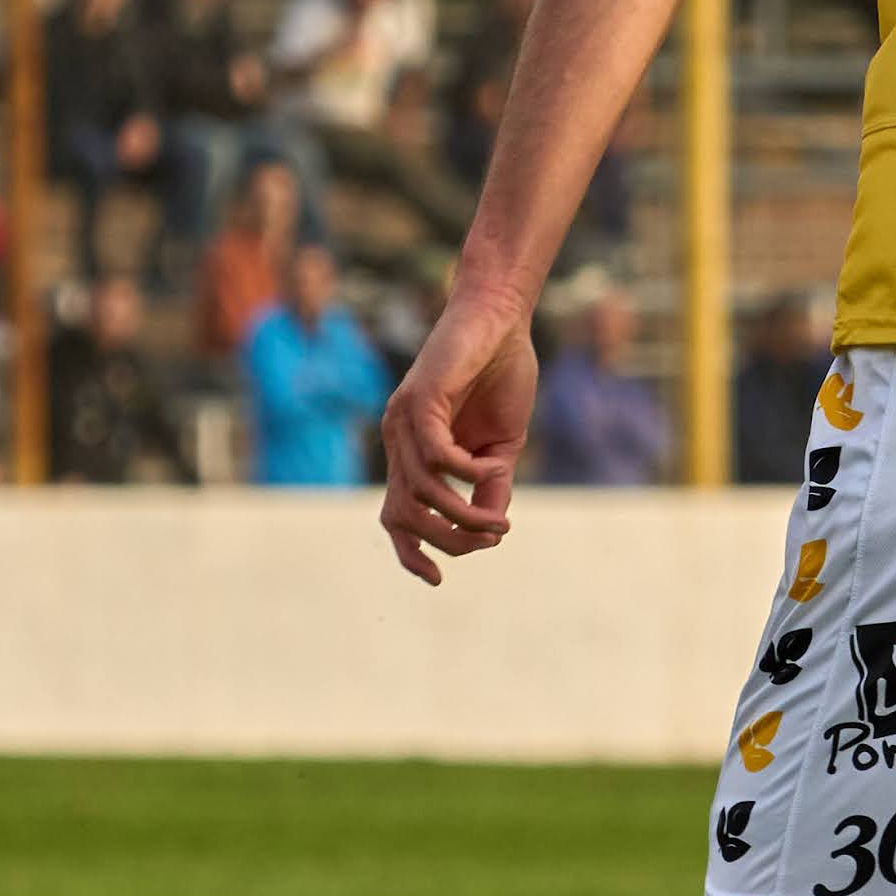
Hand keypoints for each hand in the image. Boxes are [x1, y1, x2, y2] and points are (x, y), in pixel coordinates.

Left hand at [378, 287, 538, 580]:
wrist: (501, 315)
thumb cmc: (501, 373)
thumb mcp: (501, 443)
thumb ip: (492, 484)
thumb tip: (490, 529)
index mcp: (412, 451)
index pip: (394, 517)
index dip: (410, 553)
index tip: (436, 580)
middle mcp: (398, 439)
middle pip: (401, 516)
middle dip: (445, 542)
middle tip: (488, 539)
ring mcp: (404, 420)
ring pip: (417, 492)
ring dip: (461, 515)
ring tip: (498, 521)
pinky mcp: (420, 399)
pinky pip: (436, 455)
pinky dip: (465, 473)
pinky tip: (491, 469)